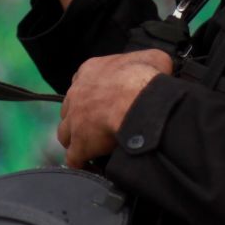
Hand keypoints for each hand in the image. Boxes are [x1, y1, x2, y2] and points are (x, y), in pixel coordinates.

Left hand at [56, 49, 172, 165]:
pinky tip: (89, 166)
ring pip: (66, 132)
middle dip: (81, 116)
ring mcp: (74, 121)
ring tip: (90, 146)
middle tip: (97, 124)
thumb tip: (158, 67)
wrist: (137, 101)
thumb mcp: (153, 58)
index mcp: (90, 70)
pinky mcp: (79, 144)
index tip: (102, 100)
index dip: (91, 92)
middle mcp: (76, 94)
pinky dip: (80, 163)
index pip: (83, 80)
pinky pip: (73, 158)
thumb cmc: (144, 78)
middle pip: (71, 107)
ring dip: (75, 139)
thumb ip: (149, 62)